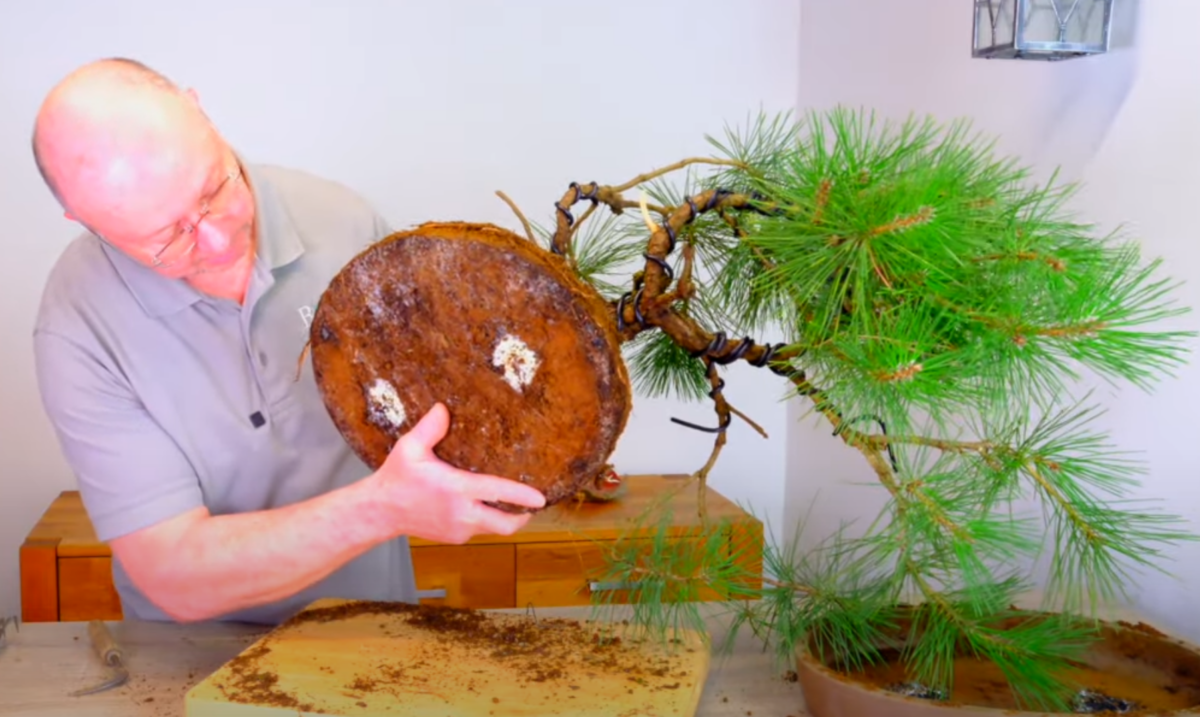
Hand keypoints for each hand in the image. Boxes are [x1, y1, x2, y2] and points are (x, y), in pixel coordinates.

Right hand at [372, 402, 545, 543]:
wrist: (380, 512)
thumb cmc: (396, 478)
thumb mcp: (409, 448)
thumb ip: (429, 428)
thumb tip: (444, 408)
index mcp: (456, 490)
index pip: (498, 493)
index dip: (522, 496)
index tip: (541, 498)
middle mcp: (461, 514)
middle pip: (504, 524)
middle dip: (522, 516)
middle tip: (531, 505)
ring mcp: (459, 529)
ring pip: (494, 530)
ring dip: (505, 519)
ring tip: (513, 504)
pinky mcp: (454, 538)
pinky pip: (479, 531)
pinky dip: (487, 521)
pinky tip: (486, 507)